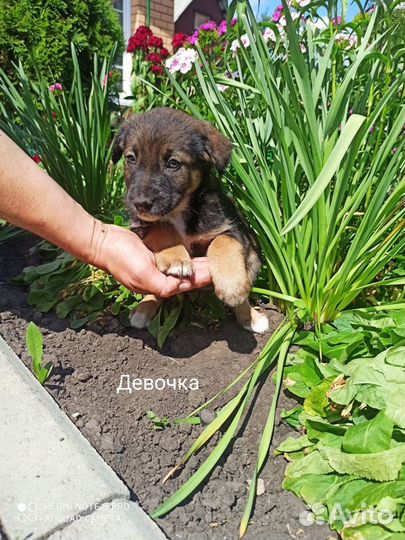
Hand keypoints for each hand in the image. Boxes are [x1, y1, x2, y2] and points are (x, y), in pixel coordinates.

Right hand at [92, 223, 211, 296]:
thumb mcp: (144, 273)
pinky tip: (191, 252)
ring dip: (195, 264)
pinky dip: (184, 257)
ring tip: (210, 259)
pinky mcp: (151, 257)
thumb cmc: (121, 258)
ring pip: (180, 268)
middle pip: (186, 277)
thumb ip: (163, 284)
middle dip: (202, 272)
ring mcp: (154, 268)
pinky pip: (172, 259)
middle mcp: (158, 279)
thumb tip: (180, 286)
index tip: (217, 272)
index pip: (186, 284)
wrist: (102, 242)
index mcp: (159, 286)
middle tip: (219, 264)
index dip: (202, 279)